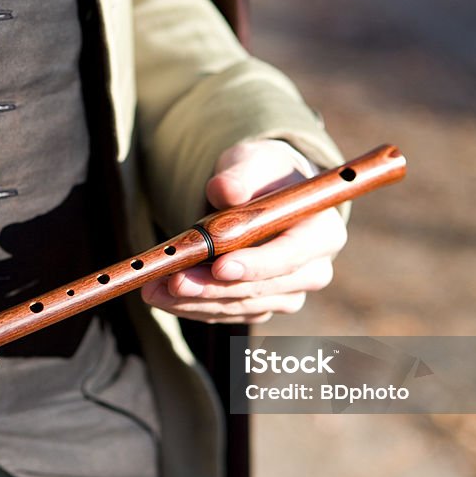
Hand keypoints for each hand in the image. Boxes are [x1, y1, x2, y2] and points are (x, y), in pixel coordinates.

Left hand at [141, 140, 346, 322]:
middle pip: (260, 289)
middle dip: (212, 287)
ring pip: (237, 306)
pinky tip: (161, 296)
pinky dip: (191, 306)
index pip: (289, 257)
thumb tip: (224, 190)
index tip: (220, 266)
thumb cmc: (262, 175)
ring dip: (193, 301)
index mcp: (321, 233)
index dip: (255, 265)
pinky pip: (224, 313)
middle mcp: (312, 271)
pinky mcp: (260, 306)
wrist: (261, 194)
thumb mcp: (254, 163)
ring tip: (154, 288)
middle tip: (173, 281)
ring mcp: (286, 294)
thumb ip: (241, 176)